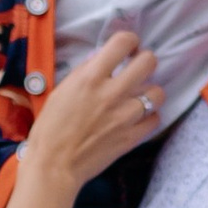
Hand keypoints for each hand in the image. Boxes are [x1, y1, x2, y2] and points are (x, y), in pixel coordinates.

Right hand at [22, 26, 160, 184]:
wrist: (54, 166)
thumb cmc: (50, 129)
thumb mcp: (61, 91)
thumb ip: (84, 74)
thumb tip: (102, 60)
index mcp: (90, 77)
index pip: (122, 42)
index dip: (129, 41)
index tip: (127, 48)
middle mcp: (111, 92)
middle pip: (148, 62)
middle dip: (145, 61)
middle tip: (137, 69)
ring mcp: (124, 116)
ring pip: (157, 92)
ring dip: (150, 92)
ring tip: (139, 97)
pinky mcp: (131, 137)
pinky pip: (155, 118)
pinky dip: (149, 117)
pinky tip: (137, 118)